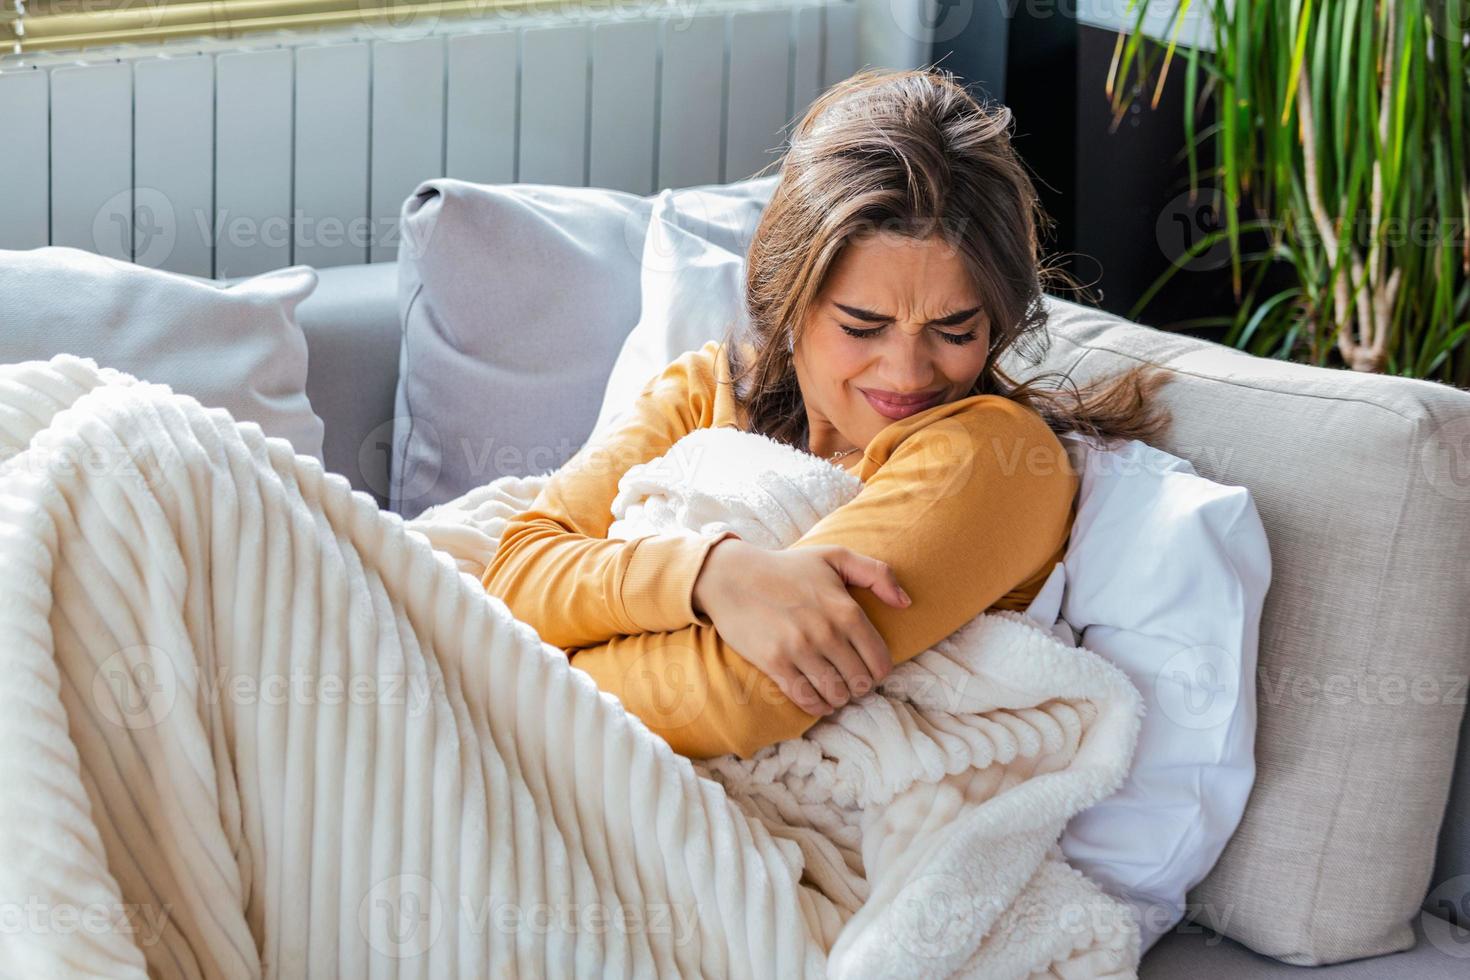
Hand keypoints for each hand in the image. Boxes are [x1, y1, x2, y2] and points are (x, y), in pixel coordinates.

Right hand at [691, 538, 910, 715]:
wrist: (733, 576)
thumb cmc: (787, 568)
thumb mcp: (835, 557)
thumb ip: (877, 573)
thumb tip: (906, 603)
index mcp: (846, 610)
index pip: (880, 660)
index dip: (879, 671)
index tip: (869, 669)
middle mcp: (827, 632)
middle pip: (860, 682)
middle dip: (860, 686)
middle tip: (851, 681)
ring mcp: (800, 650)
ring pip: (836, 694)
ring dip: (839, 698)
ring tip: (835, 690)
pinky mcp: (775, 663)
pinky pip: (806, 699)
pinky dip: (817, 706)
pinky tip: (818, 700)